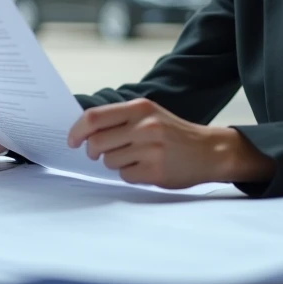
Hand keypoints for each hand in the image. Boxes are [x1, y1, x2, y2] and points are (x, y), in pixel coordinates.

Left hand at [66, 98, 273, 188]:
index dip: (77, 131)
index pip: (94, 118)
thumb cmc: (174, 133)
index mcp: (140, 108)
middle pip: (97, 142)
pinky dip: (130, 174)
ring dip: (115, 163)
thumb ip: (121, 119)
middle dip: (93, 152)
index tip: (72, 141)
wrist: (209, 151)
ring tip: (135, 158)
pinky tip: (146, 168)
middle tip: (99, 154)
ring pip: (109, 161)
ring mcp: (150, 149)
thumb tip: (84, 131)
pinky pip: (125, 176)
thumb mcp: (149, 115)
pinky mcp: (155, 171)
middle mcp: (144, 126)